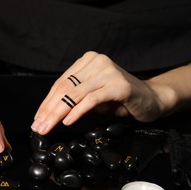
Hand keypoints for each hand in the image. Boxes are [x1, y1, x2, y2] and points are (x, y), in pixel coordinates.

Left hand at [31, 51, 164, 134]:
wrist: (153, 99)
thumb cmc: (120, 99)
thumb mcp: (92, 97)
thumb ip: (74, 99)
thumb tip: (49, 114)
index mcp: (87, 61)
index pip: (61, 83)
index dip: (46, 102)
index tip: (37, 118)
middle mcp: (96, 62)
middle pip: (65, 88)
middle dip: (49, 110)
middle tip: (38, 127)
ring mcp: (108, 71)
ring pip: (75, 94)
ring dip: (58, 113)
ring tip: (47, 127)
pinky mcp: (118, 84)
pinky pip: (91, 99)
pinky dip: (77, 112)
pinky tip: (67, 122)